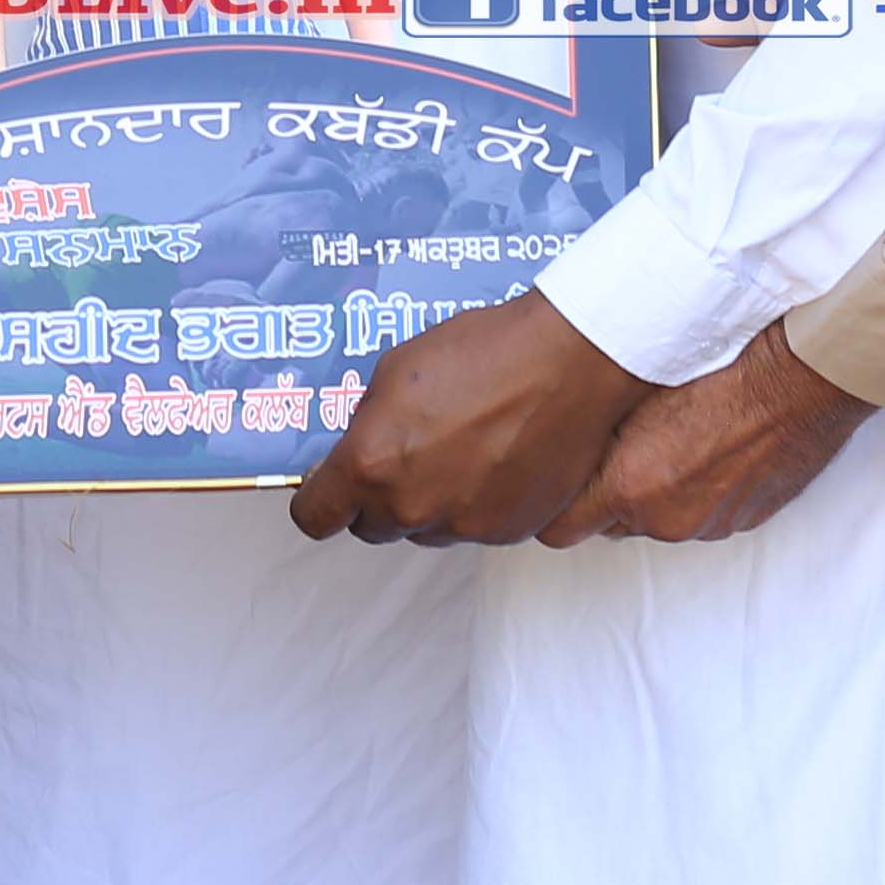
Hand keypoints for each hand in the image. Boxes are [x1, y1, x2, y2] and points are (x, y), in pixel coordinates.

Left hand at [287, 291, 649, 545]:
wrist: (569, 361)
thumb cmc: (485, 353)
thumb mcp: (394, 371)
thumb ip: (368, 422)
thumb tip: (359, 445)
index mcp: (372, 465)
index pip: (315, 517)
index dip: (317, 501)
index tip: (325, 489)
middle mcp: (414, 507)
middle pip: (371, 527)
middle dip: (375, 499)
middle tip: (399, 459)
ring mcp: (465, 526)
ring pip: (424, 530)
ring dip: (427, 504)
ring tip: (455, 452)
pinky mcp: (510, 531)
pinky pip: (473, 530)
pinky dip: (474, 506)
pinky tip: (491, 463)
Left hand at [549, 327, 871, 543]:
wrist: (800, 379)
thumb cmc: (721, 369)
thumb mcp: (635, 391)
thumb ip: (596, 431)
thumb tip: (563, 437)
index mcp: (629, 489)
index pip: (559, 530)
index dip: (554, 506)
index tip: (554, 482)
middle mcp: (665, 519)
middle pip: (610, 524)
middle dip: (607, 495)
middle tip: (618, 447)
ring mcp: (708, 524)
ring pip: (658, 519)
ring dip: (656, 493)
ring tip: (672, 441)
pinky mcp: (743, 521)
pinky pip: (702, 514)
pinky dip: (699, 492)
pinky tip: (710, 450)